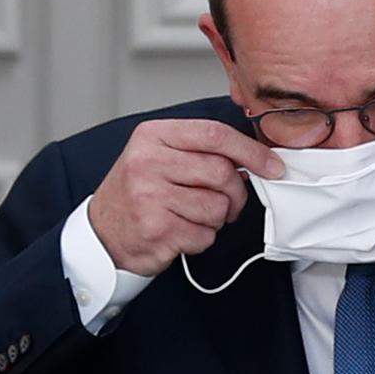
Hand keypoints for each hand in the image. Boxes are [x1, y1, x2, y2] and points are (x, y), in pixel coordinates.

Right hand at [89, 119, 284, 275]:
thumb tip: (252, 159)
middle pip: (222, 172)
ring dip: (216, 219)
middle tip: (226, 201)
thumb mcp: (157, 156)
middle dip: (235, 193)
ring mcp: (150, 197)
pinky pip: (205, 235)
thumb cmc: (136, 193)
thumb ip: (199, 150)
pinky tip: (180, 232)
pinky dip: (201, 238)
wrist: (102, 233)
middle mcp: (148, 163)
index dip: (251, 151)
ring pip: (218, 207)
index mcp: (152, 137)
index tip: (272, 166)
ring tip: (192, 216)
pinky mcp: (157, 230)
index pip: (215, 135)